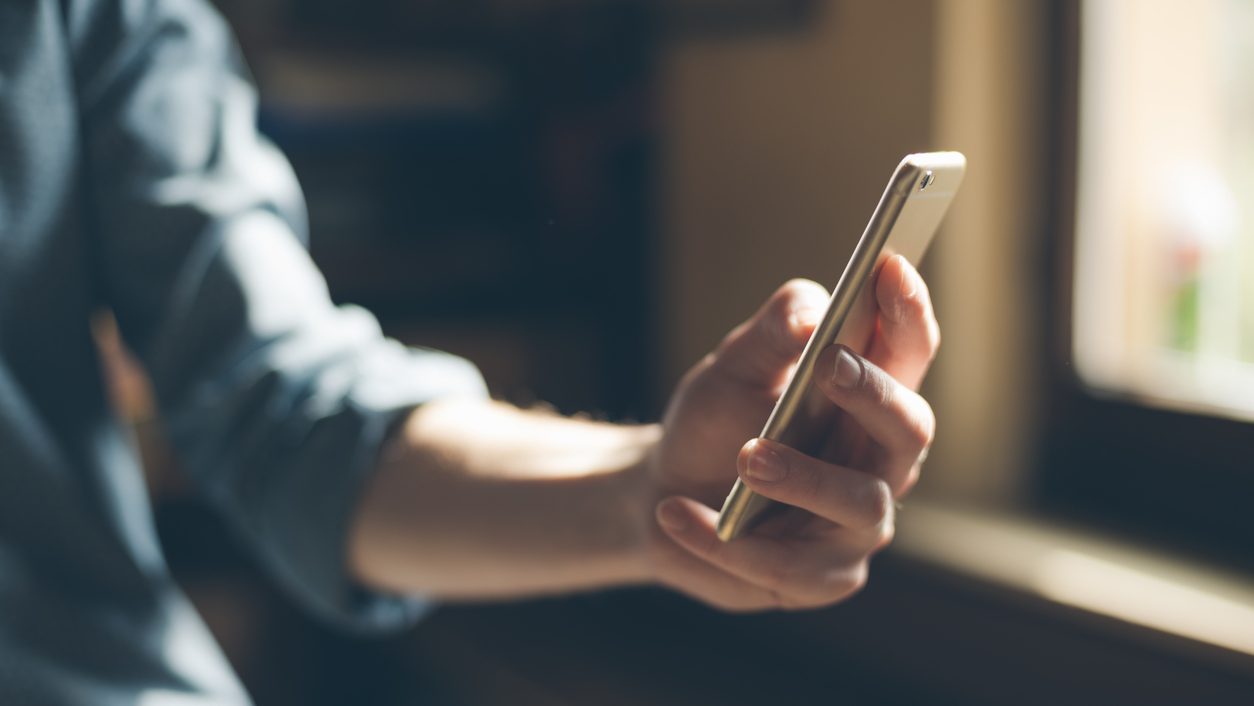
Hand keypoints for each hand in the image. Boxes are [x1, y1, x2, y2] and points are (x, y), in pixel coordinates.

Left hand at [646, 255, 939, 610]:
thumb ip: (772, 332)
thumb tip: (809, 314)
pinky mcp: (817, 578)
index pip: (910, 351)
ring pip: (862, 505)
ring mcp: (854, 525)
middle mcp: (879, 461)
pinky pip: (789, 568)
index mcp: (870, 398)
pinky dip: (727, 540)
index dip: (909, 311)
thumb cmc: (715, 421)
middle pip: (910, 429)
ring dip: (804, 478)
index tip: (889, 267)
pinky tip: (677, 514)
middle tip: (828, 365)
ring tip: (748, 457)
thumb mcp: (733, 367)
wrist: (660, 495)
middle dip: (874, 394)